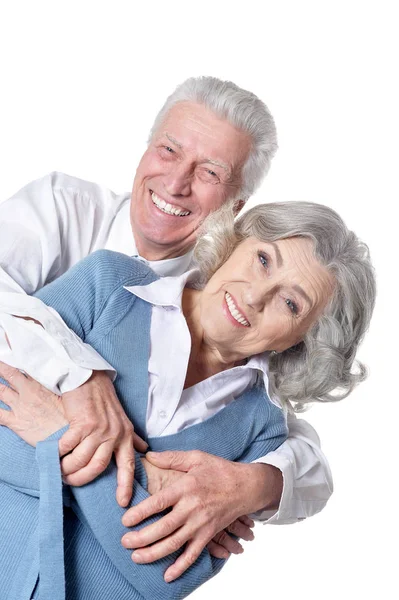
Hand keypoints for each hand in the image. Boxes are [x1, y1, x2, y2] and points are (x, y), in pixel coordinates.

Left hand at [0, 361, 67, 445]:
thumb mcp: (65, 395)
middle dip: (0, 366)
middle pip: (9, 373)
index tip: (10, 345)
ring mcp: (20, 406)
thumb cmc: (69, 418)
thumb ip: (55, 384)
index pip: (27, 364)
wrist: (67, 437)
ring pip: (0, 390)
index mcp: (41, 384)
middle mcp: (28, 392)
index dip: (17, 355)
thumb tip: (55, 371)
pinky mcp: (15, 421)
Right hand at [59, 370, 147, 506]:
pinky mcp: (82, 423)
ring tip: (60, 470)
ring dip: (67, 469)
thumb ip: (132, 437)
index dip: (125, 485)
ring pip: (81, 460)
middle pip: (98, 468)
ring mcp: (99, 429)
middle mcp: (115, 434)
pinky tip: (53, 454)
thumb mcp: (123, 419)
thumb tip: (144, 450)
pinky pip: (67, 447)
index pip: (128, 465)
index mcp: (126, 435)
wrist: (89, 377)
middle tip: (70, 482)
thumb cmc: (104, 399)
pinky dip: (58, 454)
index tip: (122, 503)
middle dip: (82, 479)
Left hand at [121, 450, 278, 581]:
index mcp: (186, 487)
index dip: (140, 512)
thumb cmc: (219, 470)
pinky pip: (193, 554)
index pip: (159, 502)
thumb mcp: (196, 457)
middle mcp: (192, 508)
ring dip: (154, 553)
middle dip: (141, 538)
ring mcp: (201, 524)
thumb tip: (149, 456)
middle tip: (124, 542)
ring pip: (174, 544)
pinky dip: (180, 567)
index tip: (124, 520)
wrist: (246, 486)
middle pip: (164, 527)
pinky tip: (167, 576)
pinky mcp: (209, 534)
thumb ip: (171, 457)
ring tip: (136, 557)